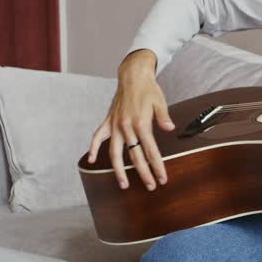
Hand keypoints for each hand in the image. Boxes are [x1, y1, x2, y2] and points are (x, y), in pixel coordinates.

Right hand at [86, 50, 175, 190]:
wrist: (133, 75)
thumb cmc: (148, 89)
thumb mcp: (160, 102)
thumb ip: (164, 117)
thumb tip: (170, 128)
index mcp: (141, 123)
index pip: (151, 151)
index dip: (157, 166)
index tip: (162, 178)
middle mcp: (126, 126)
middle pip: (135, 156)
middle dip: (143, 173)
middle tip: (150, 186)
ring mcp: (115, 125)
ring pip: (114, 152)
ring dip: (118, 170)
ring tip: (123, 184)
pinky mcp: (108, 121)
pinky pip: (97, 137)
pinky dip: (92, 148)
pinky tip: (91, 160)